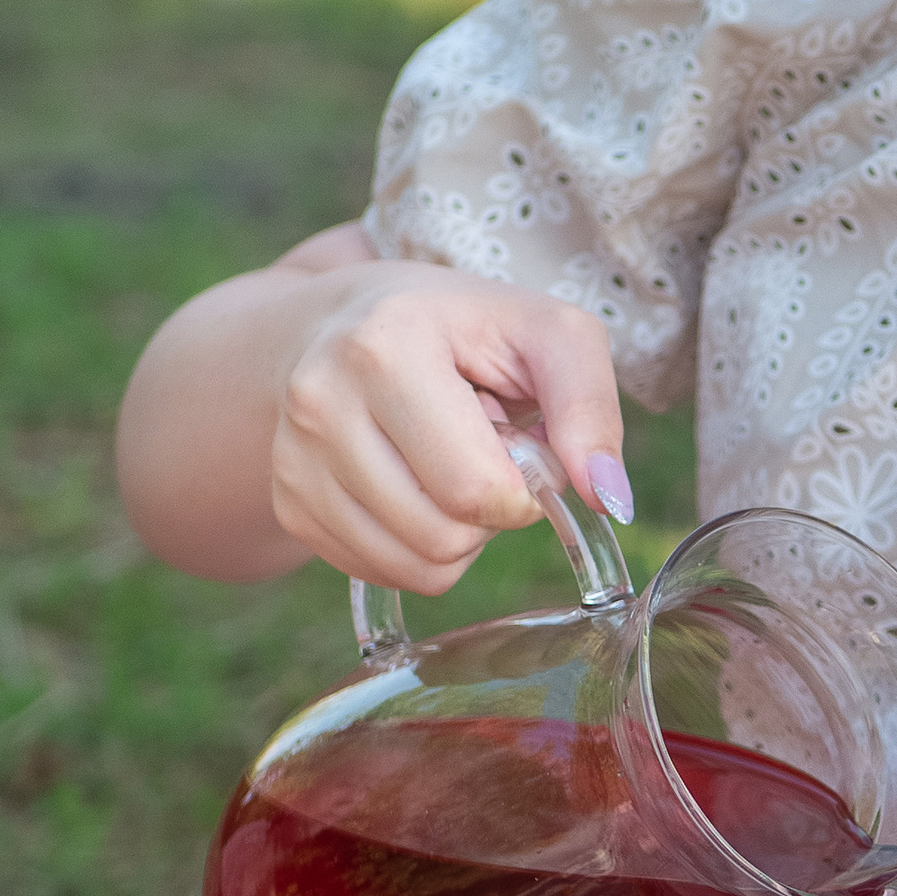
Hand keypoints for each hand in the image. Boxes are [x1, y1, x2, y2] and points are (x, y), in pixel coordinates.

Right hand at [270, 260, 628, 593]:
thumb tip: (608, 499)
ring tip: (446, 465)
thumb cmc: (464, 328)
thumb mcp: (546, 333)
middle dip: (490, 513)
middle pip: (442, 535)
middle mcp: (321, 401)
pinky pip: (381, 573)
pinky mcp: (288, 502)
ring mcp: (294, 457)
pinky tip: (414, 487)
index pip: (474, 487)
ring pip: (414, 567)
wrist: (346, 322)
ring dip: (458, 535)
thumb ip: (589, 406)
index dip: (523, 487)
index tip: (520, 444)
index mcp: (385, 347)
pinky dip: (418, 549)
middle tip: (484, 454)